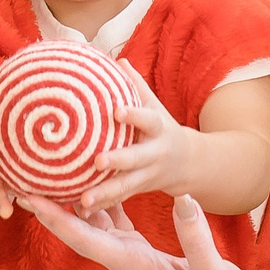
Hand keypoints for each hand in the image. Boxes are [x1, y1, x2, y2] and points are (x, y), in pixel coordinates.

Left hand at [18, 191, 269, 269]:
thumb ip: (198, 240)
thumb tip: (182, 200)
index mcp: (130, 263)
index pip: (83, 239)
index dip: (55, 219)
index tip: (29, 198)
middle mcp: (120, 257)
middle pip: (74, 229)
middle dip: (47, 207)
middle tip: (20, 179)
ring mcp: (127, 252)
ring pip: (88, 222)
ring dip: (66, 200)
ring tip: (44, 171)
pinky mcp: (137, 246)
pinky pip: (109, 217)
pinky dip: (96, 198)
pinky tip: (89, 176)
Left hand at [77, 66, 202, 212]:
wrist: (189, 163)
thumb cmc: (161, 127)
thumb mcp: (154, 106)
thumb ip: (136, 86)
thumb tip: (116, 58)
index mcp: (158, 129)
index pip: (147, 119)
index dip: (134, 115)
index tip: (117, 111)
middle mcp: (154, 154)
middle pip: (136, 158)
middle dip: (118, 160)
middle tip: (97, 161)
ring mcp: (147, 176)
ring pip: (126, 186)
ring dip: (105, 193)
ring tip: (84, 199)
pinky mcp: (138, 191)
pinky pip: (118, 199)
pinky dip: (102, 206)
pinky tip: (80, 210)